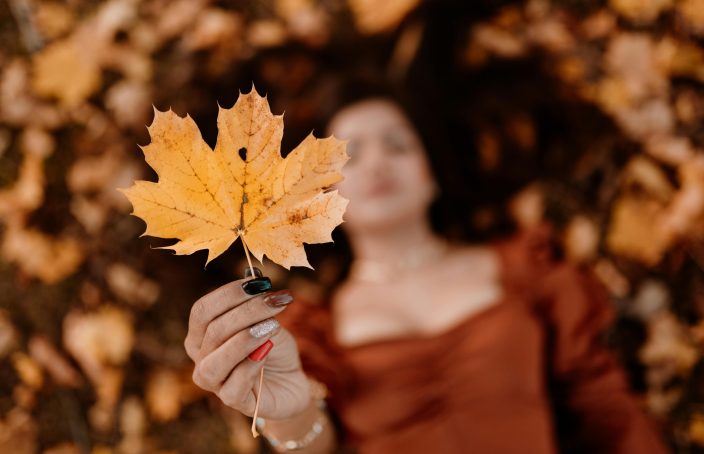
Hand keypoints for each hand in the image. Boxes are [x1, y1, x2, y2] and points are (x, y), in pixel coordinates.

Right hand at [184, 271, 311, 418]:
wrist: (290, 380)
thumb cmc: (272, 346)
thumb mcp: (267, 320)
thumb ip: (258, 304)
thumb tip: (256, 280)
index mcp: (201, 333)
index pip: (202, 310)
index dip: (229, 294)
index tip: (260, 283)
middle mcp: (200, 357)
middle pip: (213, 331)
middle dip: (248, 311)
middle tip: (277, 302)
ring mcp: (214, 382)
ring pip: (215, 361)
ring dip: (245, 339)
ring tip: (273, 327)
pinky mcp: (232, 400)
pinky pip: (232, 386)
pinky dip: (251, 365)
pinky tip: (268, 351)